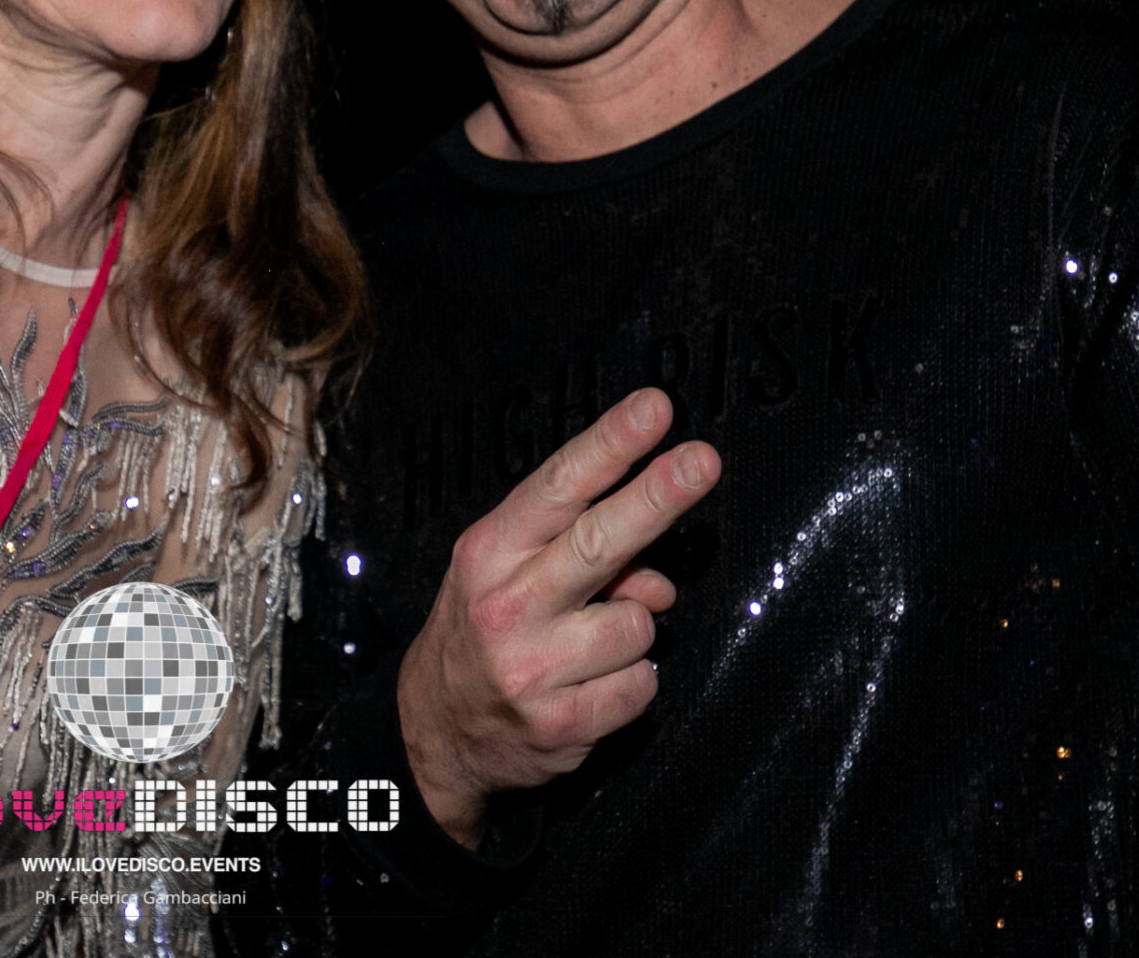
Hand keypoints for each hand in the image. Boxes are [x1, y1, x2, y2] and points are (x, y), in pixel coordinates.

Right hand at [396, 387, 719, 847]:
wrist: (434, 729)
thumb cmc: (482, 629)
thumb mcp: (503, 572)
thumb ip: (574, 553)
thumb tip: (657, 575)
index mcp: (489, 553)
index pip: (558, 488)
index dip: (611, 445)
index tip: (654, 410)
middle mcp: (505, 606)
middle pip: (598, 541)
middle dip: (656, 496)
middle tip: (703, 460)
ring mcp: (531, 668)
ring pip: (638, 624)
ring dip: (632, 630)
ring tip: (588, 645)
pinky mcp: (560, 725)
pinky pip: (640, 685)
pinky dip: (629, 684)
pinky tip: (590, 685)